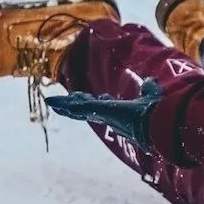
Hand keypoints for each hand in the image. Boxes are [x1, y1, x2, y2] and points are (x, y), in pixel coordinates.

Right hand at [48, 81, 162, 154]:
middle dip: (76, 105)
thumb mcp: (149, 96)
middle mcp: (107, 114)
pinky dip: (61, 103)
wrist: (152, 122)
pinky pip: (74, 107)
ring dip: (65, 105)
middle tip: (66, 103)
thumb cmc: (152, 112)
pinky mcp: (94, 110)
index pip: (106, 107)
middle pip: (88, 109)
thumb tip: (150, 81)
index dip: (101, 102)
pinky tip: (50, 101)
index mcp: (119, 112)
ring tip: (52, 103)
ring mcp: (99, 113)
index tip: (100, 99)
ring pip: (78, 109)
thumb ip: (148, 89)